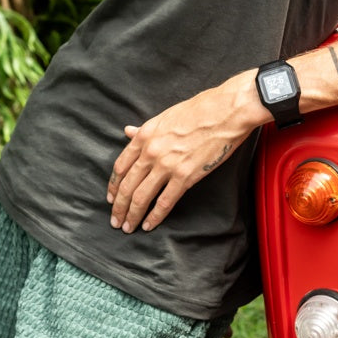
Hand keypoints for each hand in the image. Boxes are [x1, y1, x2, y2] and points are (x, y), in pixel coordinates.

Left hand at [106, 77, 258, 233]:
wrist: (225, 112)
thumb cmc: (199, 110)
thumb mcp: (165, 116)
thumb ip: (144, 129)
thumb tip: (128, 132)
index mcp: (145, 135)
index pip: (120, 167)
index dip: (113, 186)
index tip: (111, 198)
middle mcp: (151, 151)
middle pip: (127, 186)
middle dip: (119, 207)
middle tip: (115, 220)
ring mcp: (166, 165)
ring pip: (141, 197)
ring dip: (132, 216)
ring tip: (128, 227)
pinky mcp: (185, 177)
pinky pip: (164, 203)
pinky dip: (154, 217)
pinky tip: (148, 225)